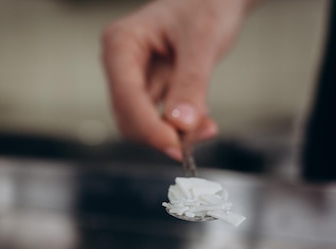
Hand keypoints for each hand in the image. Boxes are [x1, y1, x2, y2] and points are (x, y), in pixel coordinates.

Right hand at [101, 0, 256, 160]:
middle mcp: (120, 64)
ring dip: (175, 133)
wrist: (215, 0)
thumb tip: (180, 125)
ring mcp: (132, 80)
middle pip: (129, 117)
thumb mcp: (202, 41)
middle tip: (202, 134)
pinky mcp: (149, 91)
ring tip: (208, 126)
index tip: (177, 146)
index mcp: (121, 43)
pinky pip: (159, 120)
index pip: (126, 97)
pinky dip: (181, 128)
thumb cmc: (206, 5)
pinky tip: (203, 122)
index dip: (149, 127)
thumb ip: (190, 84)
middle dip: (163, 133)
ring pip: (143, 124)